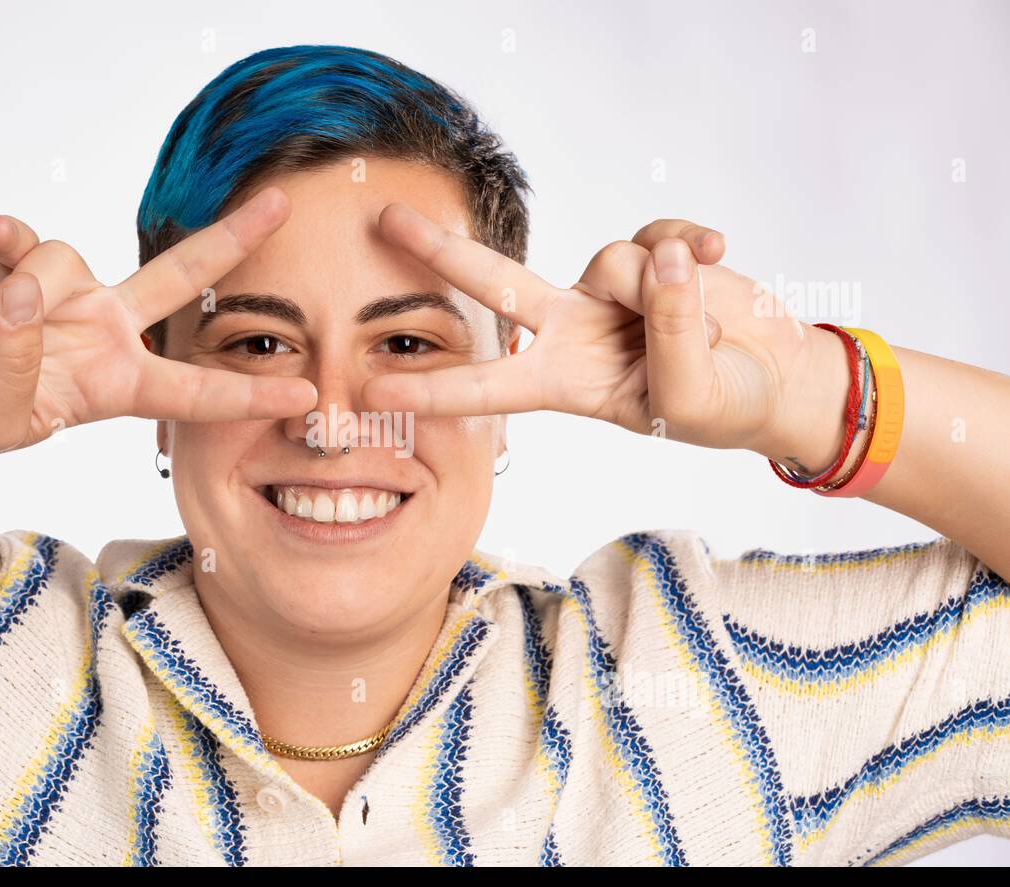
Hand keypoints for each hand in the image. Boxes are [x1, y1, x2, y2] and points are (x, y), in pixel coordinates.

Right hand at [0, 187, 317, 461]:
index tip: (306, 398)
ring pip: (72, 261)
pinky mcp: (20, 253)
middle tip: (285, 203)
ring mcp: (65, 287)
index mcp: (114, 385)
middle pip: (182, 277)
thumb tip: (29, 290)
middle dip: (232, 239)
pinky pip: (25, 236)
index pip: (192, 391)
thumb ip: (17, 365)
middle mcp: (103, 328)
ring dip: (25, 291)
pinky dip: (2, 246)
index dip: (247, 394)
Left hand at [363, 206, 838, 459]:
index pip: (488, 386)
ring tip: (708, 333)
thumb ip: (671, 335)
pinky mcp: (648, 251)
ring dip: (672, 294)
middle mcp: (570, 329)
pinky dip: (695, 245)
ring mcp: (607, 288)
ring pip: (615, 261)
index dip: (434, 392)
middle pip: (495, 283)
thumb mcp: (689, 397)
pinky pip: (662, 232)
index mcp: (563, 382)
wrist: (773, 379)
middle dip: (440, 252)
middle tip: (381, 219)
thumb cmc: (720, 407)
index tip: (374, 394)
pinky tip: (720, 259)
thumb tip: (660, 258)